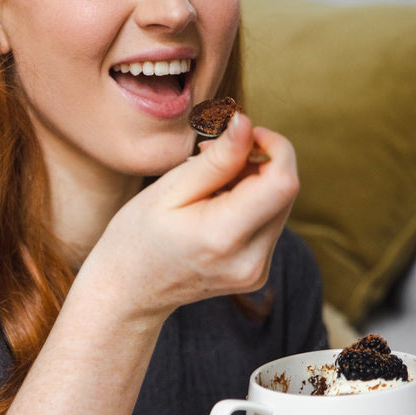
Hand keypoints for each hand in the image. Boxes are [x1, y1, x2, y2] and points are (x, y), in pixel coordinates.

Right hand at [94, 111, 298, 320]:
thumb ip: (216, 159)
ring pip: (280, 206)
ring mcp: (256, 271)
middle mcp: (249, 260)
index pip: (282, 182)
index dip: (274, 147)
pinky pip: (269, 224)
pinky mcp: (258, 273)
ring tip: (208, 184)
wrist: (130, 290)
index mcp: (222, 236)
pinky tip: (216, 206)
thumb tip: (247, 124)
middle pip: (285, 192)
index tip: (246, 133)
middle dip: (258, 161)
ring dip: (254, 182)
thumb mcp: (169, 189)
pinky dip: (251, 205)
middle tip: (213, 156)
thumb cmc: (138, 235)